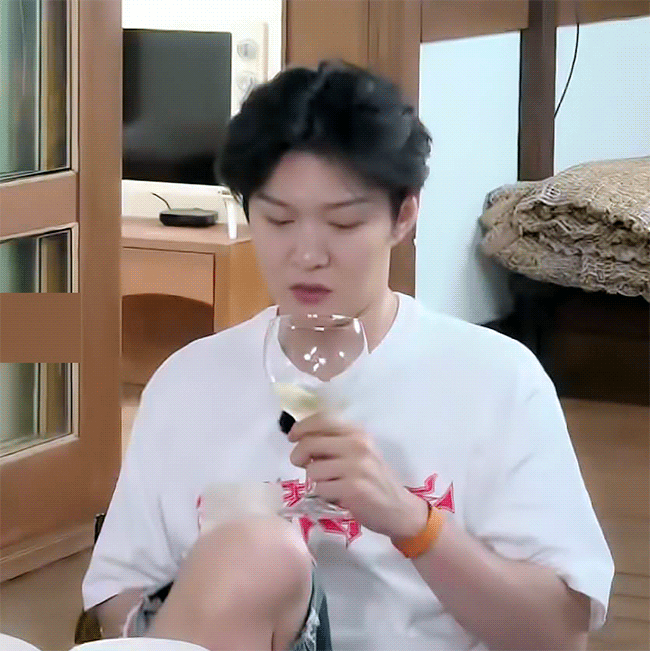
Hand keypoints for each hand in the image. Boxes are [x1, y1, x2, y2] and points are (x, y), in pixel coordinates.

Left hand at [287, 413, 428, 539]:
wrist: (399, 508)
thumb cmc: (373, 479)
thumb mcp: (359, 452)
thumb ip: (334, 443)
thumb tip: (301, 438)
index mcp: (358, 432)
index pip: (322, 419)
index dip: (302, 427)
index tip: (293, 437)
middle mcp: (358, 445)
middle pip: (309, 443)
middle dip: (298, 455)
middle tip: (302, 464)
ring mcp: (356, 467)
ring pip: (312, 469)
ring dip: (314, 480)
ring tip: (329, 484)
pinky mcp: (353, 489)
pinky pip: (320, 488)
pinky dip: (323, 494)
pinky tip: (336, 496)